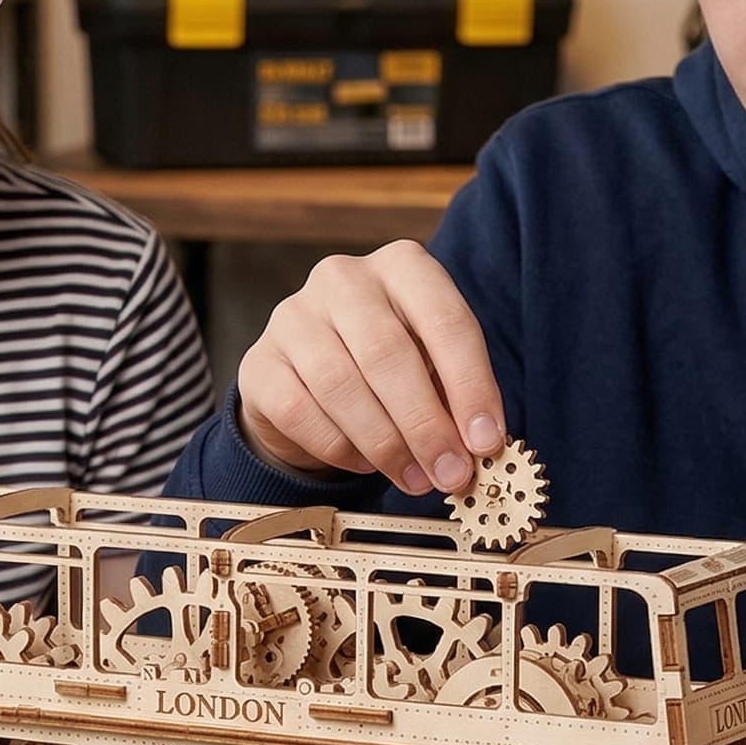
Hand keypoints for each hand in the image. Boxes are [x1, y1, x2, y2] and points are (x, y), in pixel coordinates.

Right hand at [237, 241, 504, 493]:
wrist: (309, 377)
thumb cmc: (387, 368)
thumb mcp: (432, 365)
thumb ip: (456, 398)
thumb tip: (480, 447)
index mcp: (402, 266)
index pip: (445, 321)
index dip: (471, 386)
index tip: (486, 441)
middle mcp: (344, 279)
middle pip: (389, 354)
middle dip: (426, 425)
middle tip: (450, 473)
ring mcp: (294, 316)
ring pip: (341, 386)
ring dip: (385, 444)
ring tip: (414, 479)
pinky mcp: (259, 361)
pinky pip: (299, 412)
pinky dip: (339, 447)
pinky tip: (364, 462)